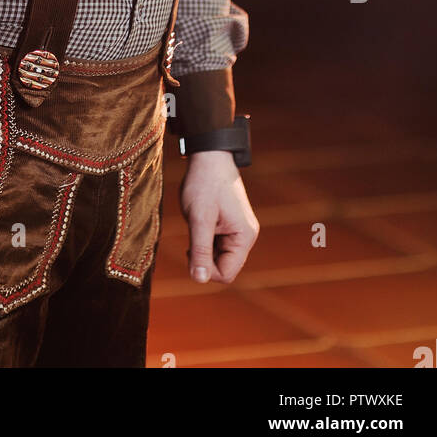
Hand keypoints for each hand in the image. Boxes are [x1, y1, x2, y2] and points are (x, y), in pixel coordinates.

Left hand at [179, 150, 259, 284]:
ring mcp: (239, 231)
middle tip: (192, 235)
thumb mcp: (199, 218)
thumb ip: (200, 250)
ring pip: (219, 256)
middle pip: (224, 267)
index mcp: (244, 237)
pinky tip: (200, 222)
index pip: (226, 274)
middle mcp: (246, 237)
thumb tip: (199, 280)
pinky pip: (218, 244)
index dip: (205, 269)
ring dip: (203, 246)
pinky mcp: (231, 225)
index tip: (190, 249)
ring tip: (197, 224)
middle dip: (204, 257)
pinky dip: (205, 238)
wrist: (209, 156)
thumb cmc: (204, 184)